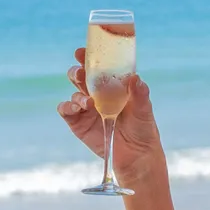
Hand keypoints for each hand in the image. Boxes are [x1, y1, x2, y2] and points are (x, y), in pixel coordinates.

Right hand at [58, 49, 165, 184]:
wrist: (136, 157)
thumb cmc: (142, 130)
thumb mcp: (144, 110)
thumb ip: (140, 94)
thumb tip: (135, 78)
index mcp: (113, 85)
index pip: (99, 66)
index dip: (89, 57)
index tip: (82, 52)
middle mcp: (98, 94)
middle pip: (82, 76)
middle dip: (78, 71)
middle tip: (81, 73)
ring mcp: (87, 108)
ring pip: (74, 91)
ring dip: (77, 92)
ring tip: (88, 102)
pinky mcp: (78, 123)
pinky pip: (66, 110)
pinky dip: (68, 106)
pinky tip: (78, 108)